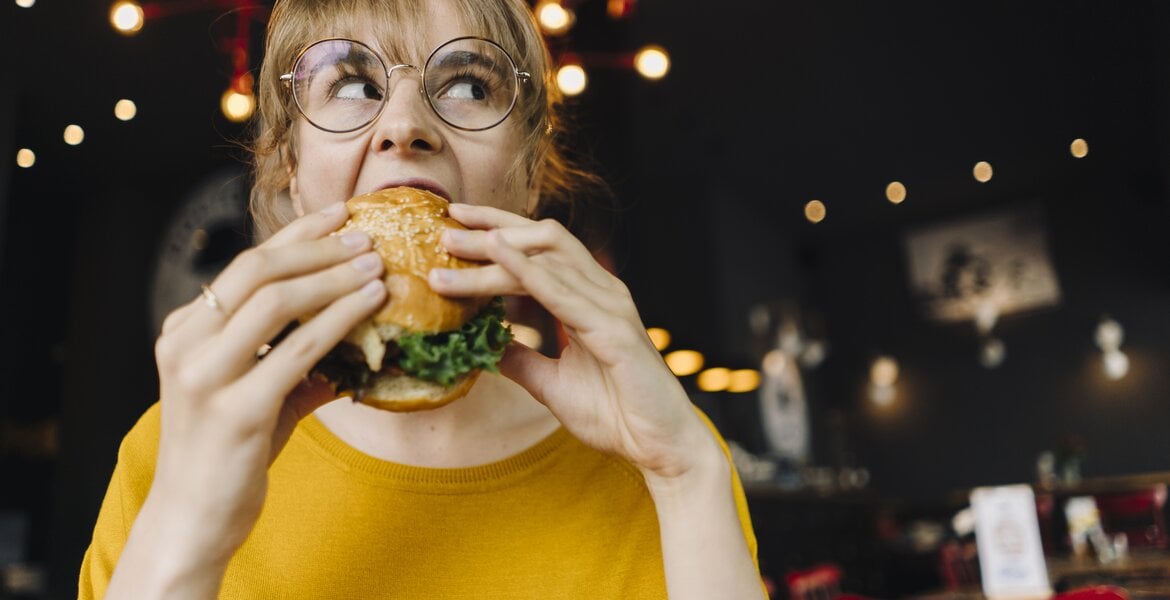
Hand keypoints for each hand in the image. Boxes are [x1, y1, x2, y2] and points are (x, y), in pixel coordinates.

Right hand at [146, 202, 385, 560]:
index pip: (245, 265)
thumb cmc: (228, 454)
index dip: (297, 235)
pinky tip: (370, 306)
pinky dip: (339, 321)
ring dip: (333, 278)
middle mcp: (186, 344)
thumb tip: (359, 335)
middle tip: (366, 237)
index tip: (340, 215)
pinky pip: (297, 351)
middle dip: (318, 248)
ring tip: (377, 266)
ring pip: (276, 301)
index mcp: (185, 330)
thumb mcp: (257, 393)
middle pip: (257, 271)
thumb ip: (296, 360)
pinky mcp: (236, 410)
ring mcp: (206, 376)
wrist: (193, 519)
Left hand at [429, 203, 715, 480]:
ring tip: (454, 244)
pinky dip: (527, 270)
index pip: (541, 250)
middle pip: (543, 239)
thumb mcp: (552, 384)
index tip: (454, 226)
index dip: (498, 231)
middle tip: (444, 225)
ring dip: (496, 249)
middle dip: (493, 226)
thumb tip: (486, 347)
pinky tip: (497, 254)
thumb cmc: (616, 414)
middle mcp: (602, 291)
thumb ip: (522, 360)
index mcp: (590, 298)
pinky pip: (562, 291)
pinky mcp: (612, 330)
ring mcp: (610, 306)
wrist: (658, 447)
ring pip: (547, 259)